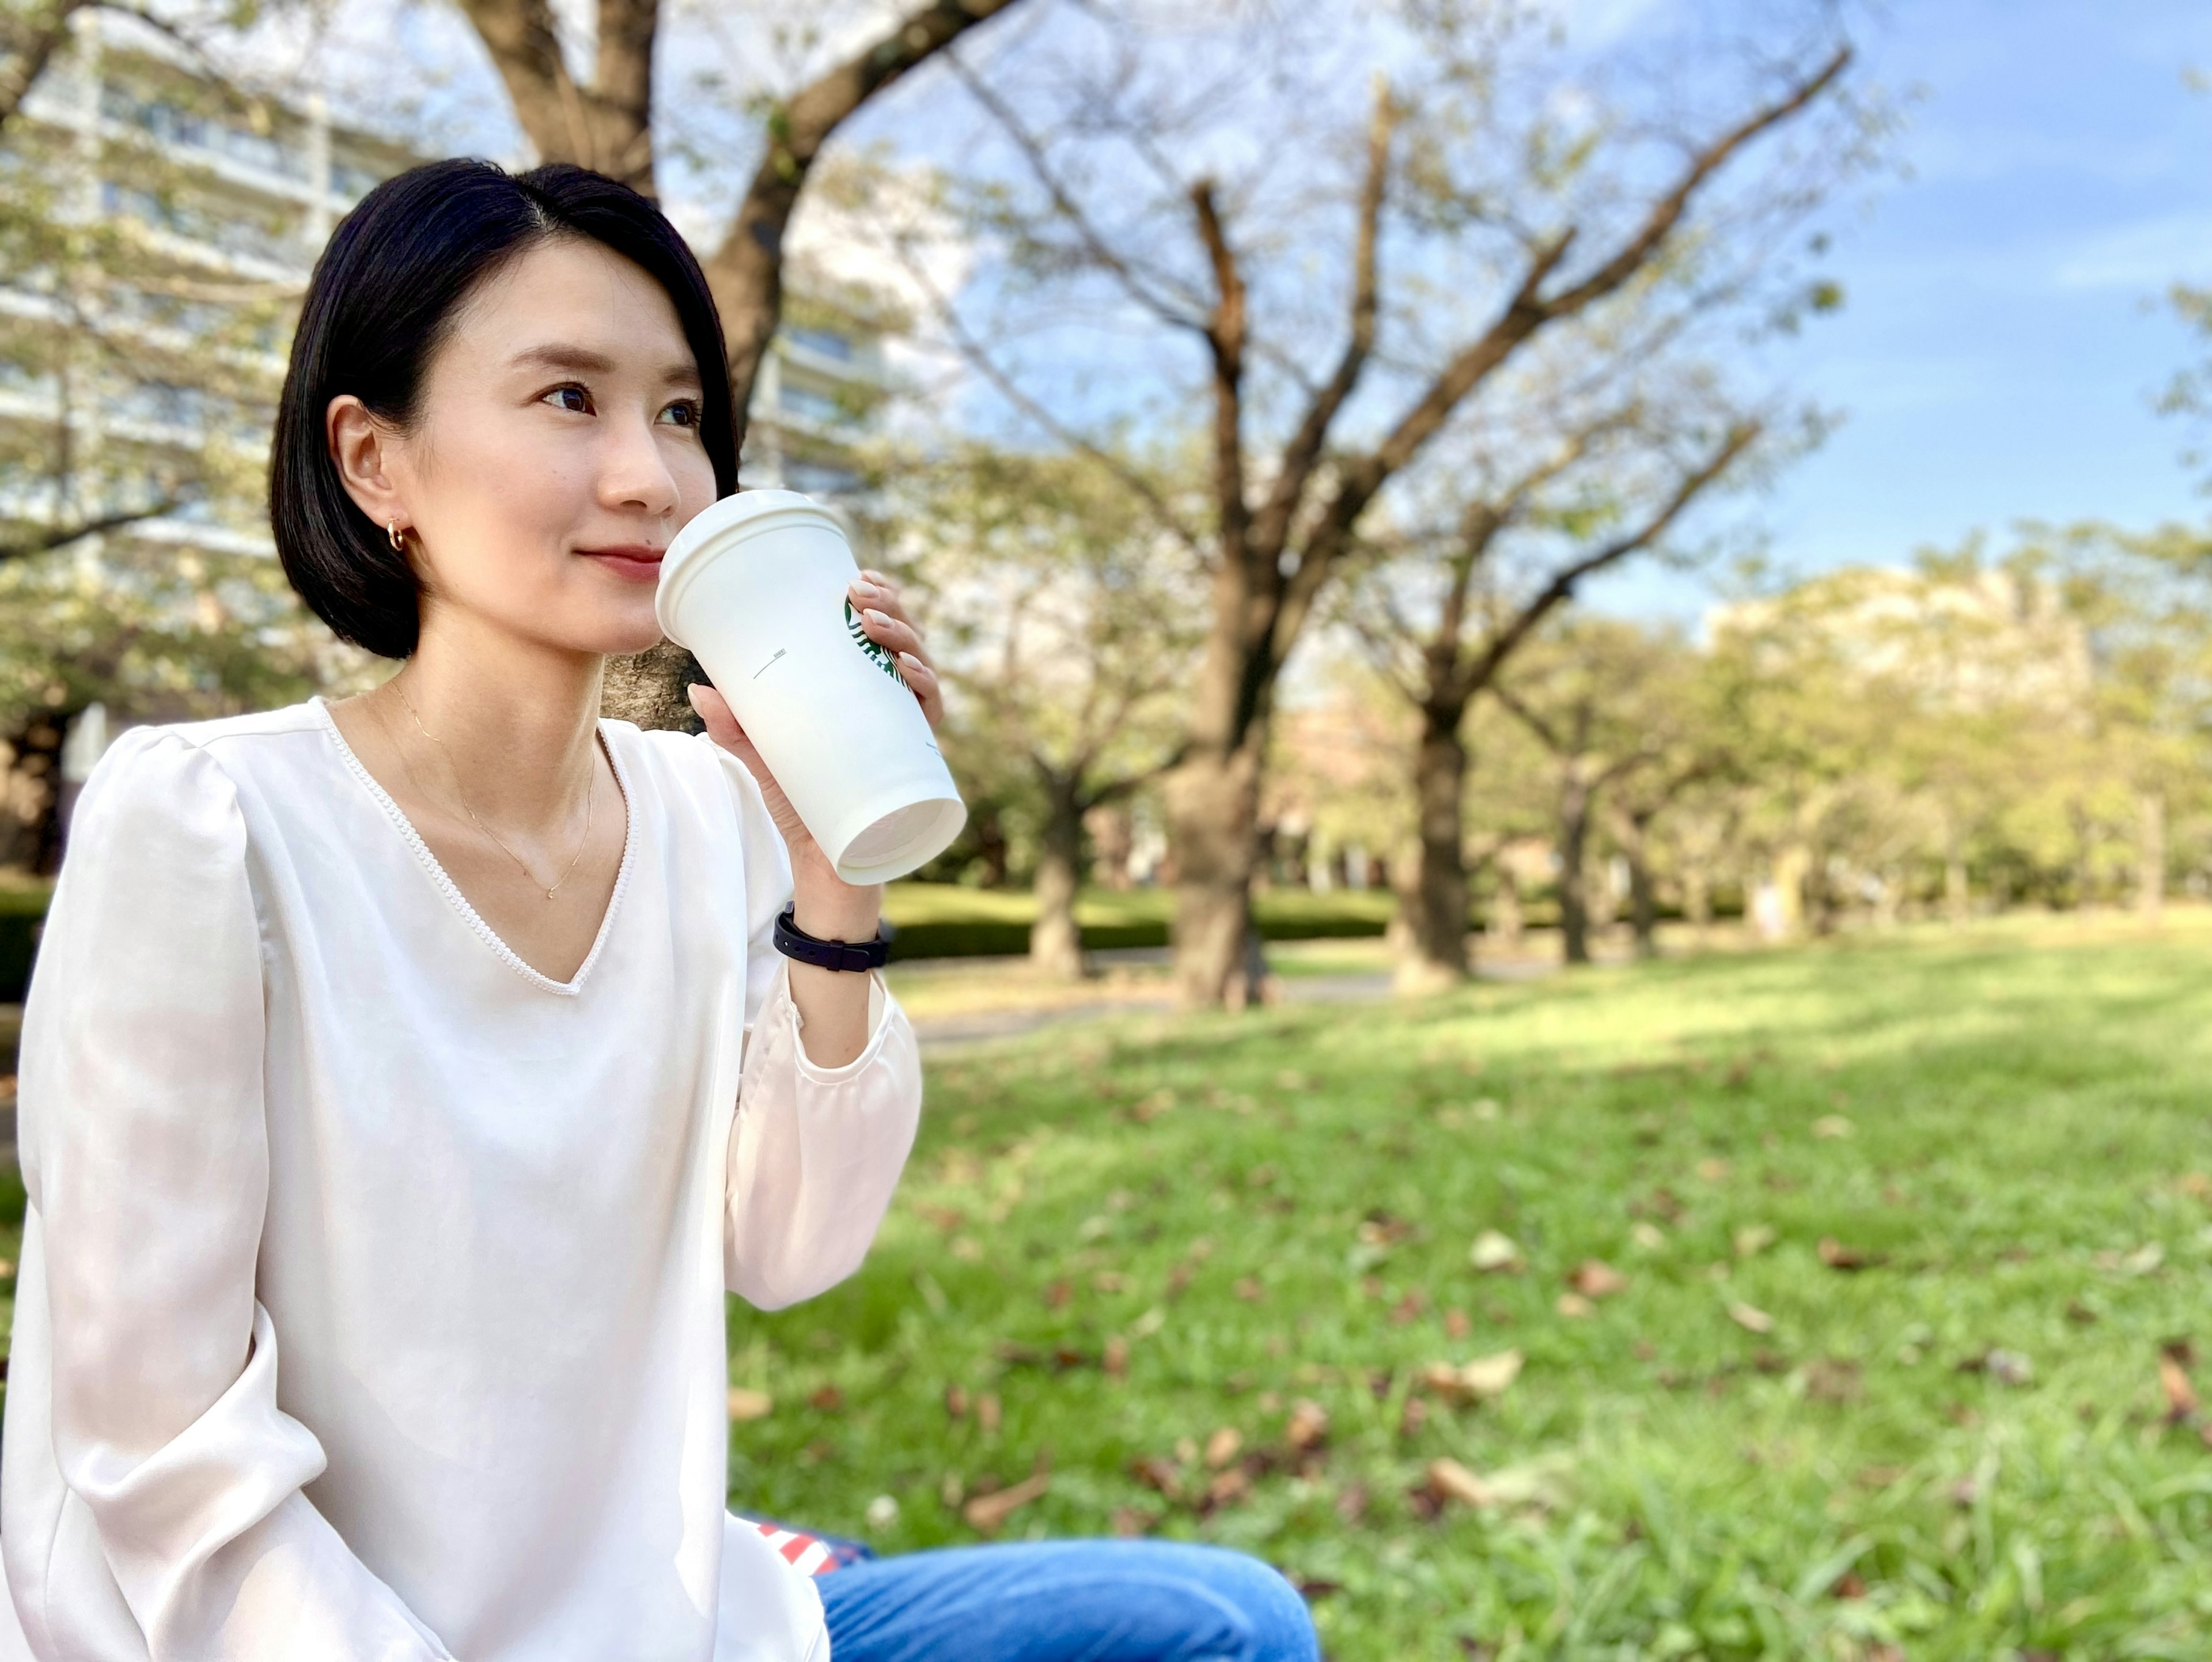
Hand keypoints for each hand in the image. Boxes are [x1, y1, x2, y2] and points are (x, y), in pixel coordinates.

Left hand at [687, 569, 937, 940]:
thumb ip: (734, 727)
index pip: (884, 635)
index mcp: (866, 695)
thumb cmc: (802, 805)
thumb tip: (699, 688)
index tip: (857, 576)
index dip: (882, 599)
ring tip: (874, 624)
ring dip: (906, 640)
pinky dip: (926, 694)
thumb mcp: (763, 758)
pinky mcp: (915, 767)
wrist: (826, 871)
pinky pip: (931, 724)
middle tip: (860, 594)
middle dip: (892, 609)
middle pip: (908, 644)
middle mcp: (895, 710)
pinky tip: (911, 675)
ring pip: (923, 673)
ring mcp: (908, 737)